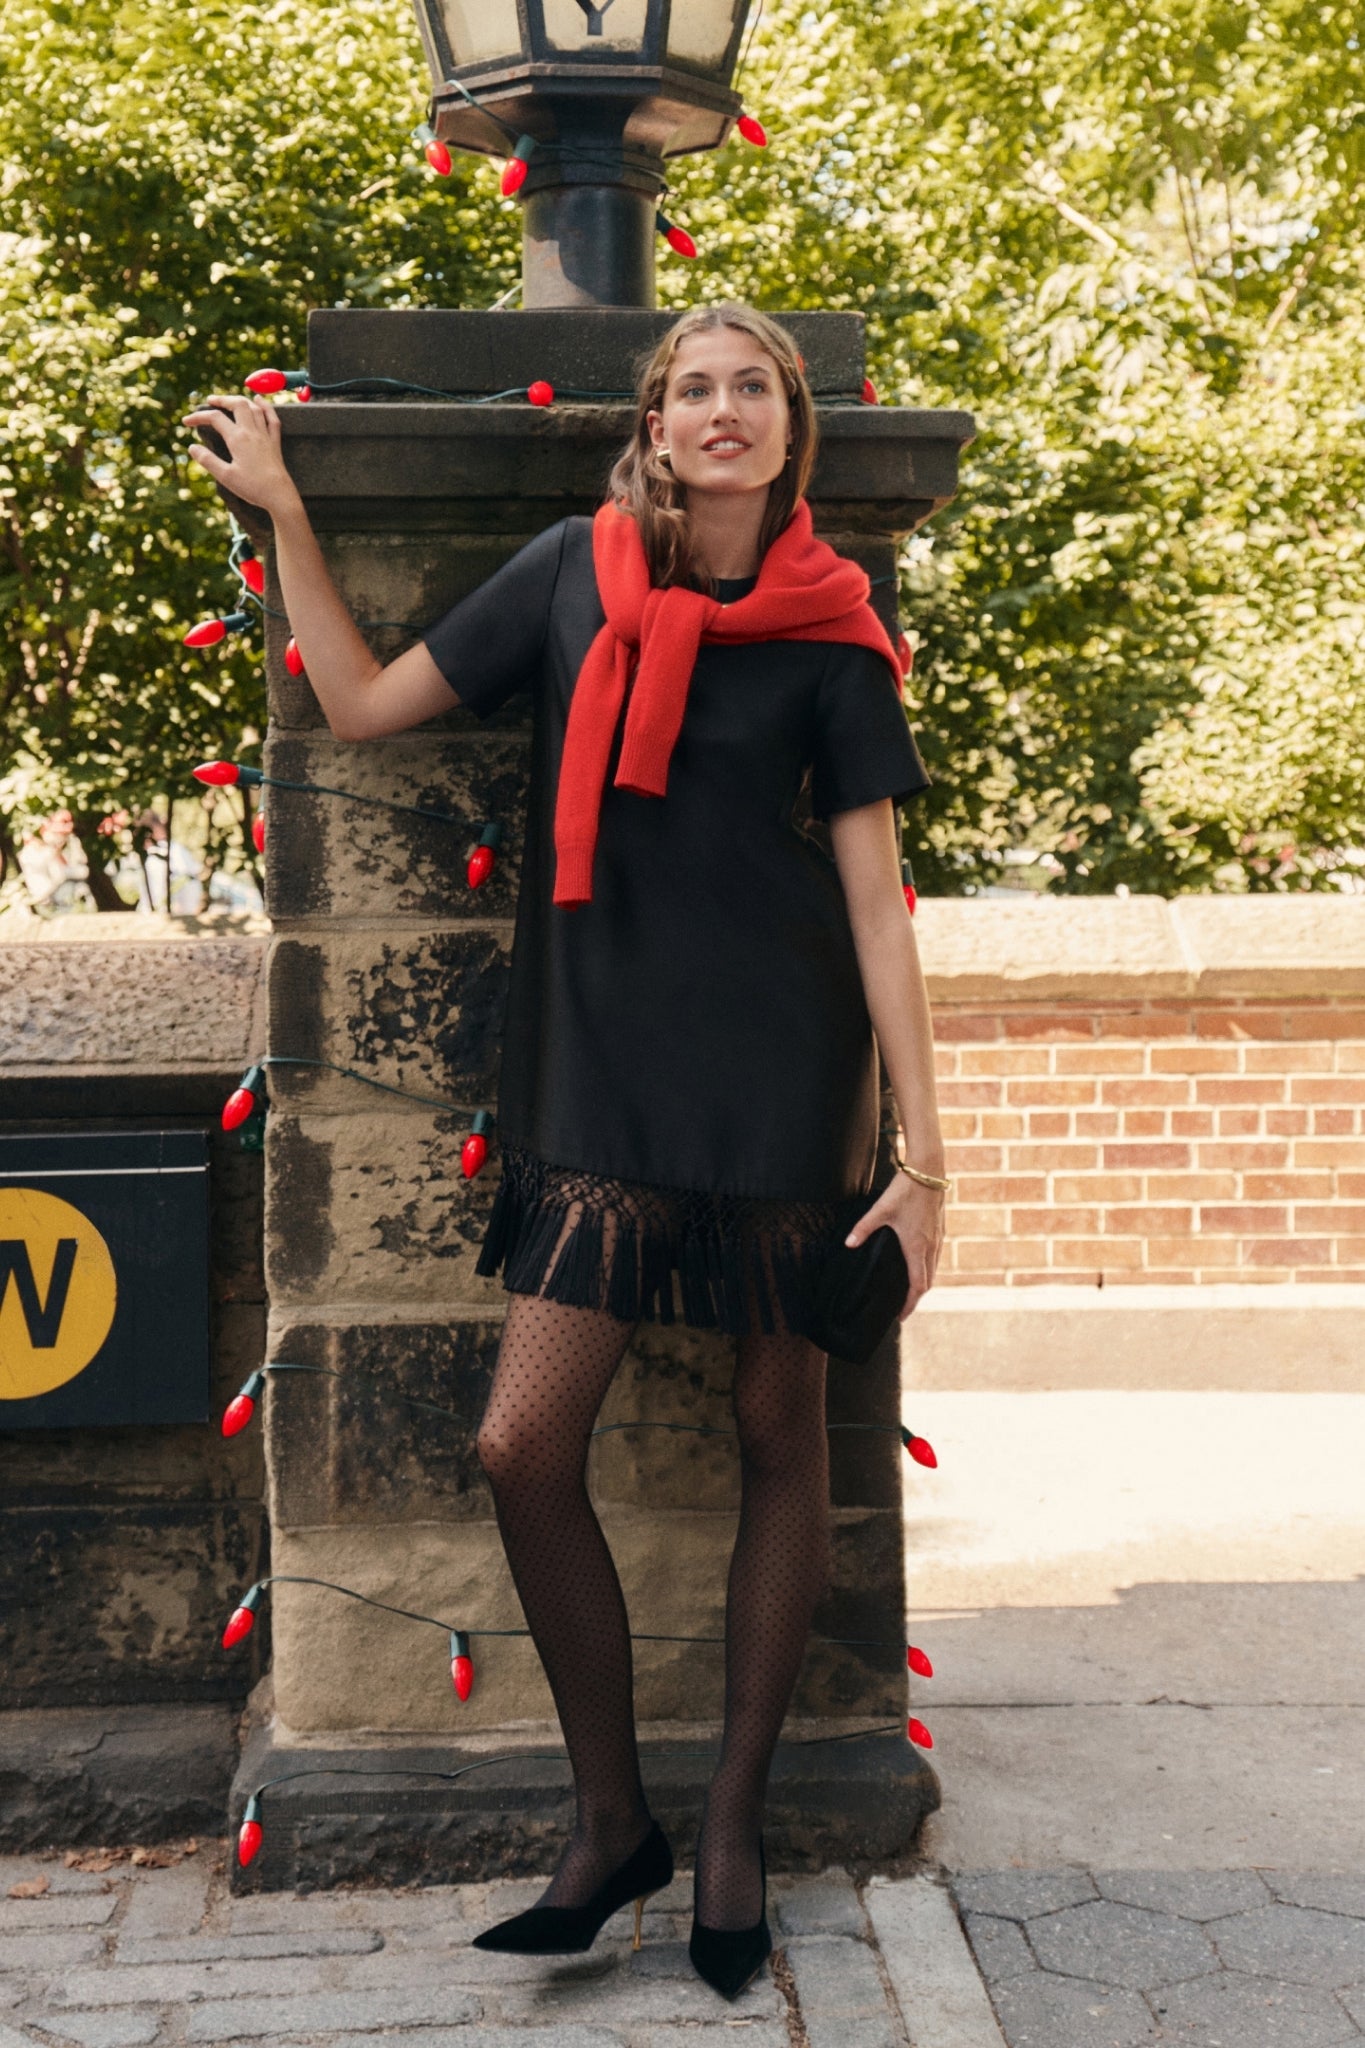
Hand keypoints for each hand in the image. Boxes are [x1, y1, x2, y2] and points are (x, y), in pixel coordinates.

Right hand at [181, 393, 299, 516]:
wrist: (280, 496)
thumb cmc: (253, 488)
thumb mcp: (225, 477)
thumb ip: (208, 460)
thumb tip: (192, 447)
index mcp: (238, 438)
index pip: (215, 418)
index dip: (198, 416)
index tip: (186, 422)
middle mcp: (252, 432)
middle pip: (237, 404)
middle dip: (221, 399)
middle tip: (210, 401)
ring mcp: (265, 435)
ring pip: (253, 408)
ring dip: (240, 400)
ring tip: (229, 400)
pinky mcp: (275, 443)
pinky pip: (272, 418)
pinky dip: (265, 406)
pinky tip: (259, 400)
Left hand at [844, 1169, 944, 1318]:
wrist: (929, 1170)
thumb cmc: (905, 1190)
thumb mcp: (881, 1209)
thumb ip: (863, 1228)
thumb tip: (848, 1244)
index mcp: (916, 1247)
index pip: (917, 1285)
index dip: (910, 1303)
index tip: (901, 1316)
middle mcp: (930, 1246)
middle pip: (928, 1282)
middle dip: (916, 1298)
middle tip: (903, 1308)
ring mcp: (938, 1238)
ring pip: (934, 1269)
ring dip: (923, 1283)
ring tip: (910, 1292)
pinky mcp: (940, 1229)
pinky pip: (936, 1257)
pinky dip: (929, 1268)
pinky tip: (919, 1265)